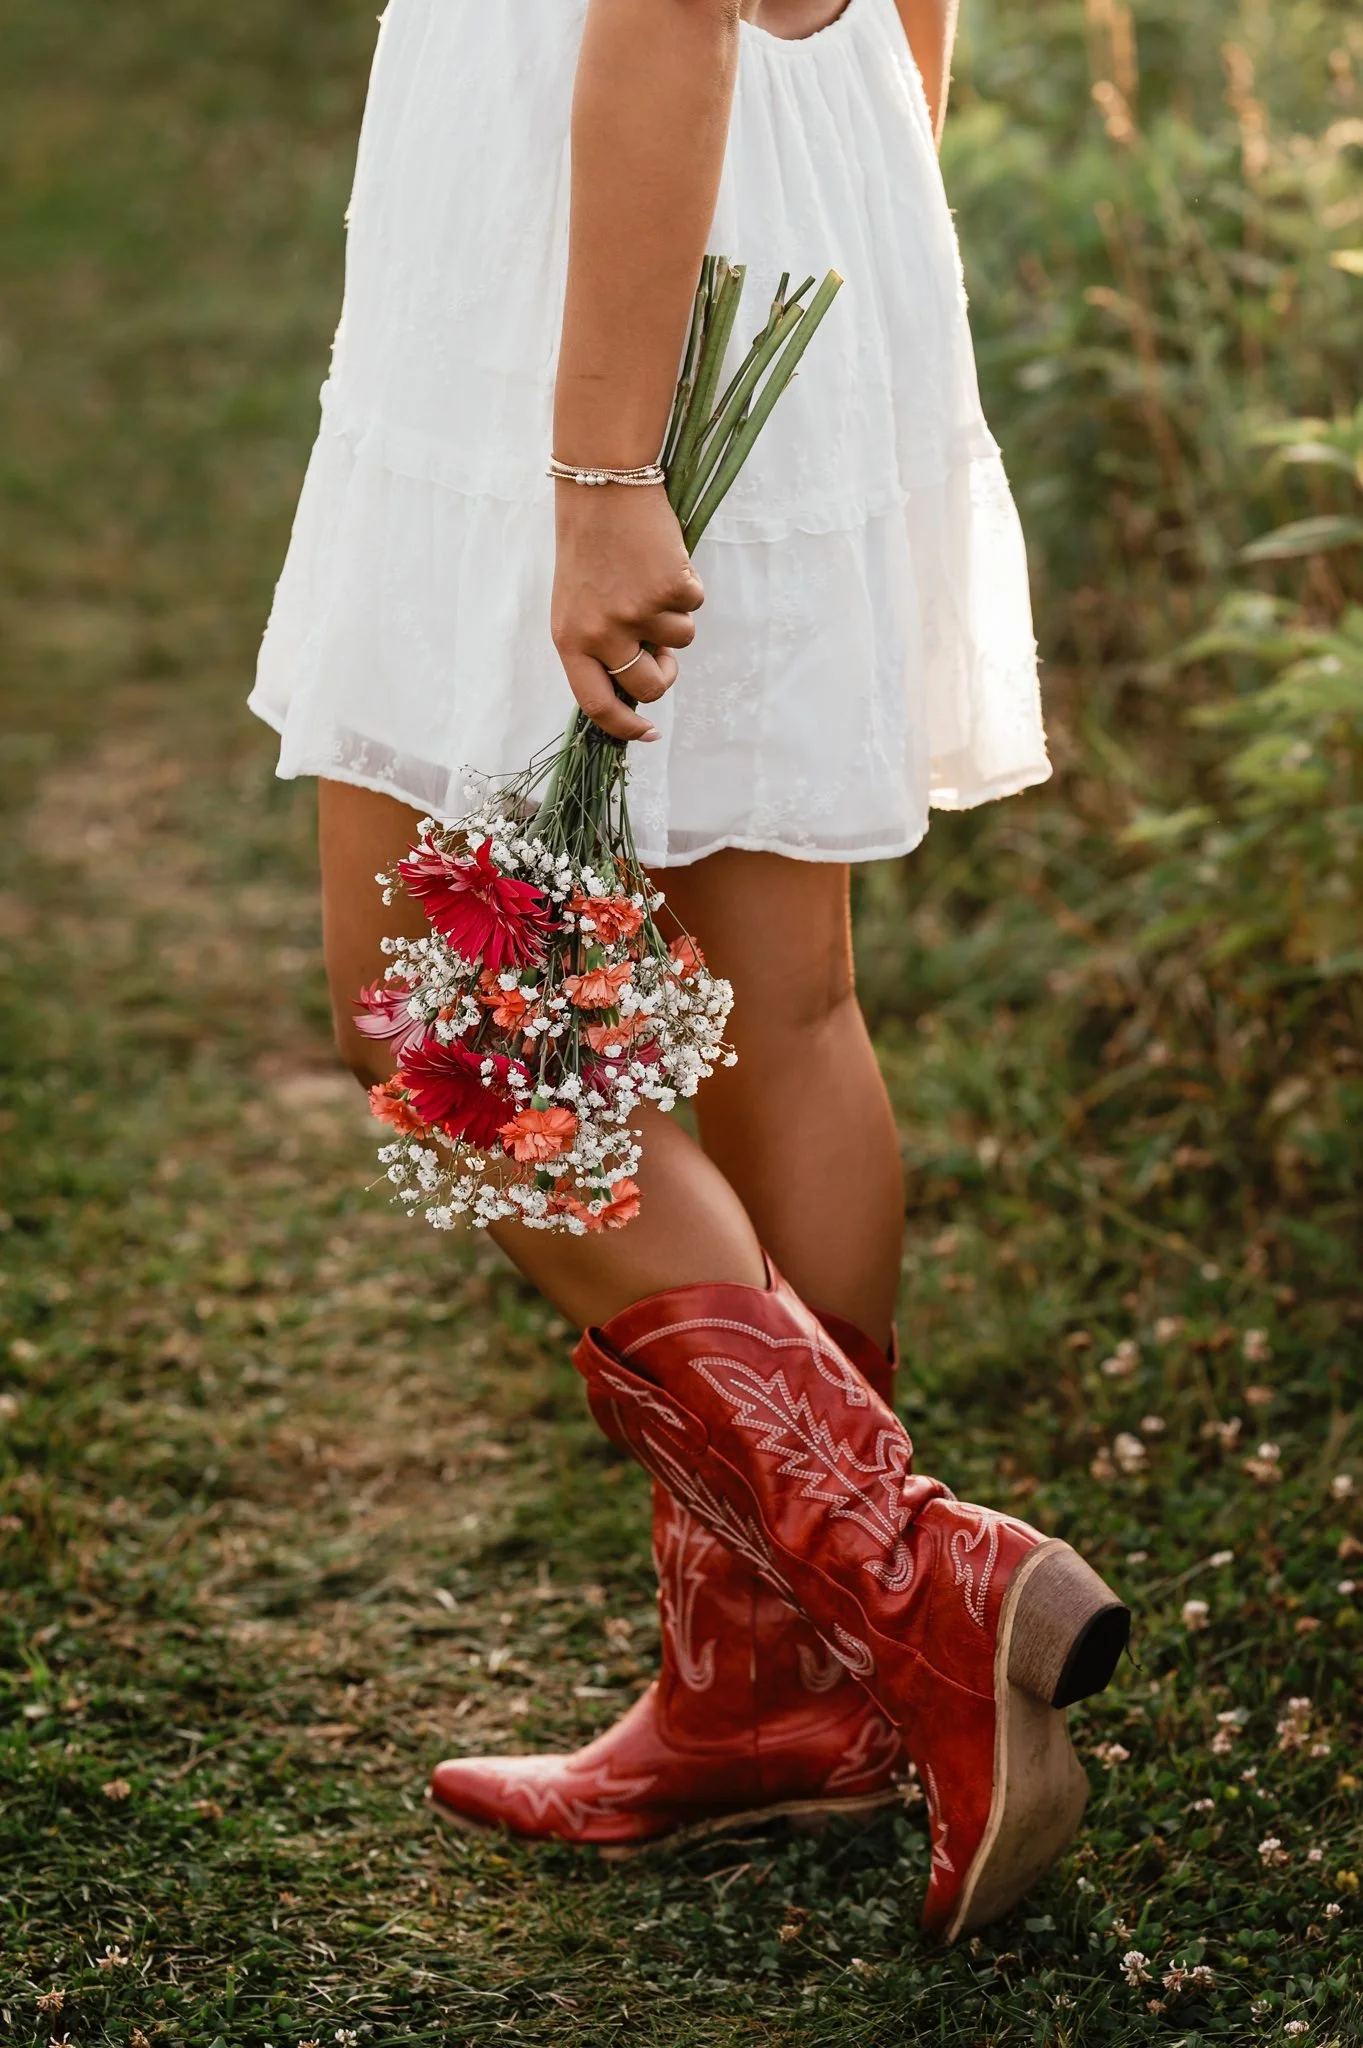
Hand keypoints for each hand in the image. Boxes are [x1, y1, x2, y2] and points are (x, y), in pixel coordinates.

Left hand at [551, 483, 703, 741]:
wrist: (603, 487)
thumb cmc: (590, 546)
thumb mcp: (578, 603)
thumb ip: (603, 644)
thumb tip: (644, 677)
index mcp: (570, 640)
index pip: (596, 704)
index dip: (626, 726)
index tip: (648, 732)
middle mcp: (602, 633)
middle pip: (648, 686)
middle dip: (664, 675)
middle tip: (664, 654)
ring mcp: (637, 614)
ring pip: (680, 640)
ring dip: (675, 616)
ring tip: (650, 578)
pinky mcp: (669, 591)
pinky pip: (693, 605)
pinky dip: (687, 585)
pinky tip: (663, 560)